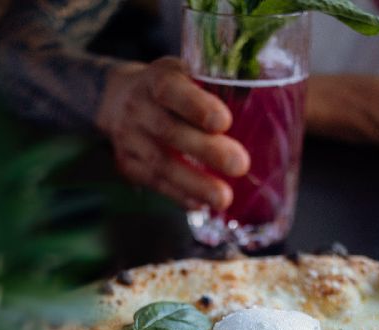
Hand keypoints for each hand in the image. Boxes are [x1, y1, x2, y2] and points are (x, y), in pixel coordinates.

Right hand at [96, 57, 249, 210]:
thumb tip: (261, 105)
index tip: (224, 122)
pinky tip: (201, 205)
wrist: (116, 101)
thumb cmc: (170, 91)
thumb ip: (214, 87)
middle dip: (207, 150)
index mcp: (157, 79)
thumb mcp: (185, 74)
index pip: (172, 90)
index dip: (196, 106)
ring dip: (195, 184)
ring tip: (224, 199)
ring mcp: (130, 139)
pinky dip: (180, 196)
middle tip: (240, 165)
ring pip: (162, 165)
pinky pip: (156, 184)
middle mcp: (138, 108)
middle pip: (170, 131)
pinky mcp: (128, 165)